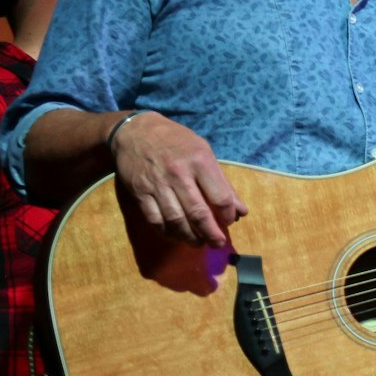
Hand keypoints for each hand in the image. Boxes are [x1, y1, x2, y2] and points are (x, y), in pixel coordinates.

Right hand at [113, 111, 247, 246]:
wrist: (135, 131)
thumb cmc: (176, 141)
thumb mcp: (204, 152)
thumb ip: (222, 183)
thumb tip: (240, 211)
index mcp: (200, 162)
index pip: (221, 197)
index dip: (228, 216)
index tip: (229, 222)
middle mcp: (179, 174)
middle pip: (198, 213)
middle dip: (211, 234)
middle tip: (217, 243)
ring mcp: (157, 185)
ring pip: (176, 220)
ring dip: (189, 237)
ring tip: (199, 242)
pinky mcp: (140, 193)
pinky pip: (155, 220)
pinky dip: (168, 232)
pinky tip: (177, 235)